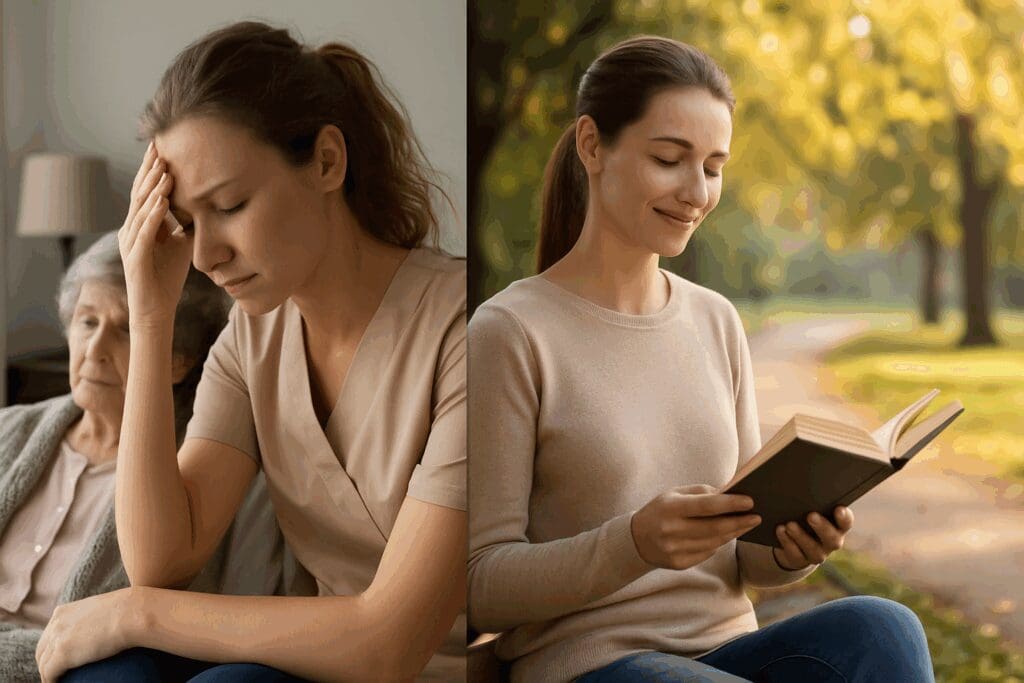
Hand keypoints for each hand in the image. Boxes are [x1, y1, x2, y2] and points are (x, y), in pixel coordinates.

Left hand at [35, 587, 137, 682]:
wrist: (132, 613)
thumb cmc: (128, 610)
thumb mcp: (101, 609)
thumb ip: (93, 617)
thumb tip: (104, 626)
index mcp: (63, 611)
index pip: (49, 635)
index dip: (52, 649)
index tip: (60, 659)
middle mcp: (56, 623)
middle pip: (41, 651)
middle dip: (47, 663)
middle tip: (58, 674)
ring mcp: (57, 638)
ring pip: (43, 664)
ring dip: (49, 675)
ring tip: (60, 681)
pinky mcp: (62, 654)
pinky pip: (48, 675)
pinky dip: (52, 682)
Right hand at [118, 140, 192, 326]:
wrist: (156, 309)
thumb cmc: (167, 277)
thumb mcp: (182, 244)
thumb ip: (186, 224)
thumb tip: (202, 204)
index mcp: (140, 225)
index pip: (146, 191)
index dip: (153, 170)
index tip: (163, 147)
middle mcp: (131, 230)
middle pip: (139, 193)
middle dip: (150, 170)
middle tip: (159, 146)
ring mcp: (131, 243)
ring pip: (141, 209)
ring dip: (153, 188)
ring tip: (165, 169)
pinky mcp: (136, 258)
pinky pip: (144, 232)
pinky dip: (153, 215)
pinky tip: (163, 201)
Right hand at [631, 484, 760, 569]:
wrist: (636, 539)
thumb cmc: (661, 510)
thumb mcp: (674, 494)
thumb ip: (701, 493)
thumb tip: (730, 494)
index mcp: (671, 508)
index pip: (706, 506)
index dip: (730, 504)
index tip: (750, 502)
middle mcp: (672, 530)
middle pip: (715, 528)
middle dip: (739, 522)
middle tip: (756, 517)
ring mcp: (675, 550)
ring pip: (714, 543)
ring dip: (733, 533)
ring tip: (746, 525)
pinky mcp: (678, 564)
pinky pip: (707, 554)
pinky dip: (718, 544)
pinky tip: (725, 535)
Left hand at [773, 506, 854, 569]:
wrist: (794, 541)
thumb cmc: (805, 516)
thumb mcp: (810, 508)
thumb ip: (812, 500)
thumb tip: (801, 482)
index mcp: (837, 527)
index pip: (846, 522)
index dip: (844, 517)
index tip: (839, 509)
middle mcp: (831, 542)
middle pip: (832, 538)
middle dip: (822, 527)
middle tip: (811, 515)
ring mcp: (817, 553)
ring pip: (813, 549)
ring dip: (801, 536)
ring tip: (790, 524)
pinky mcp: (801, 560)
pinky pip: (795, 554)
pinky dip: (787, 542)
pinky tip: (780, 530)